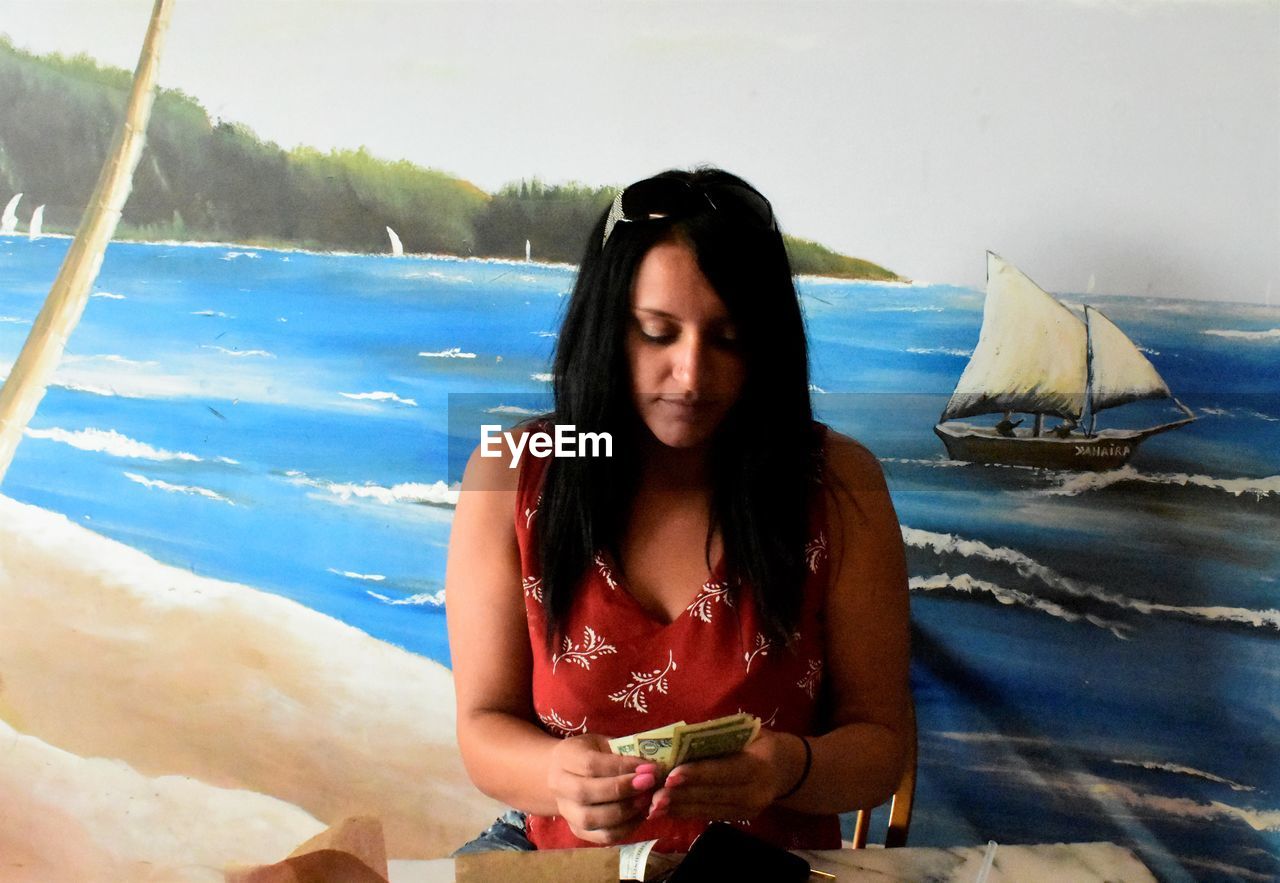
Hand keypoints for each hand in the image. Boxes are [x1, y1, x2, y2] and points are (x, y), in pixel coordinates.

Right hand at [546, 734, 658, 843]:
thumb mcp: (603, 743)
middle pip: (586, 793)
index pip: (590, 765)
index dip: (621, 767)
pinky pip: (602, 837)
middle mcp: (560, 786)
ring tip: (647, 800)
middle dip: (622, 790)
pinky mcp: (577, 830)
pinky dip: (625, 829)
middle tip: (649, 784)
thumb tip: (652, 767)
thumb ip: (623, 753)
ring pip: (592, 820)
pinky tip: (640, 814)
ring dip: (625, 812)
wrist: (562, 773)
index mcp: (565, 758)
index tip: (649, 768)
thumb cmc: (589, 753)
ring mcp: (567, 812)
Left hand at [647, 730, 802, 821]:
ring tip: (652, 806)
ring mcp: (746, 810)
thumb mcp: (746, 733)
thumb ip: (718, 737)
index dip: (697, 775)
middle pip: (712, 795)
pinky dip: (686, 812)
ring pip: (707, 809)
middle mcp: (753, 794)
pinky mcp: (737, 818)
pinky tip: (666, 809)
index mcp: (757, 766)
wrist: (786, 769)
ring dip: (678, 807)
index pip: (723, 771)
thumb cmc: (760, 742)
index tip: (670, 776)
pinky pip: (708, 815)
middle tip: (652, 795)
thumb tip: (680, 738)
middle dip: (680, 796)